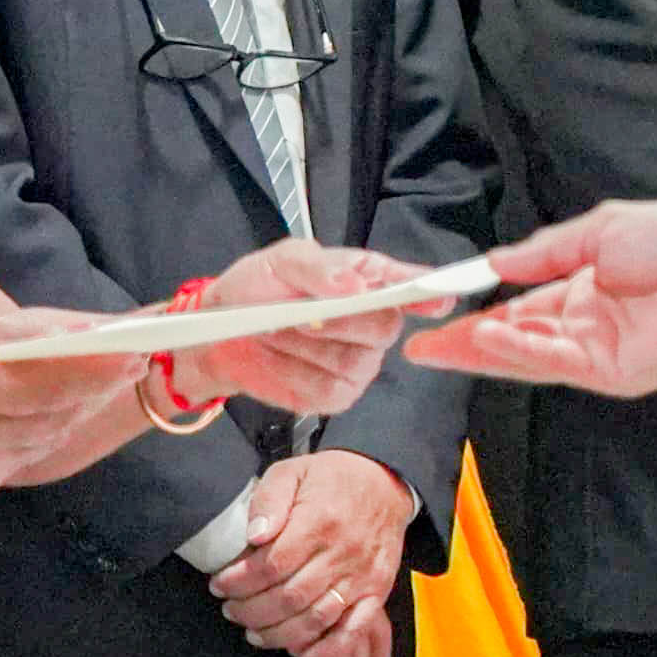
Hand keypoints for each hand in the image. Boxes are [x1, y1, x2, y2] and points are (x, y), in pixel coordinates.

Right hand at [0, 309, 139, 505]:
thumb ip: (19, 331)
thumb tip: (88, 328)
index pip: (41, 380)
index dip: (92, 367)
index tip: (132, 348)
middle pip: (54, 411)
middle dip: (96, 383)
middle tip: (132, 356)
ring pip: (48, 436)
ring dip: (76, 406)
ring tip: (97, 376)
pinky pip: (26, 455)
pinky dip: (44, 429)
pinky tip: (50, 408)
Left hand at [183, 240, 435, 416]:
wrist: (218, 334)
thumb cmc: (256, 289)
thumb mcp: (280, 262)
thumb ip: (317, 267)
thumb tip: (355, 286)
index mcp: (368, 278)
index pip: (412, 286)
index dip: (428, 293)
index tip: (438, 300)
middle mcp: (373, 321)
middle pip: (385, 327)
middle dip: (339, 320)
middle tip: (297, 311)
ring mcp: (359, 362)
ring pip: (352, 360)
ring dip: (304, 344)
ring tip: (275, 328)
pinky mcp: (336, 395)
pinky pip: (327, 389)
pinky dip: (293, 372)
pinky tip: (278, 356)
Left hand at [212, 452, 411, 656]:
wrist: (384, 482)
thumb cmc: (330, 479)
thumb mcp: (292, 471)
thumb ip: (269, 499)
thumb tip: (254, 535)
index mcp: (319, 521)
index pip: (272, 564)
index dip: (239, 581)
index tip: (218, 585)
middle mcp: (343, 552)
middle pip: (290, 597)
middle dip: (252, 611)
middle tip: (230, 611)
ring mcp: (362, 577)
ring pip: (316, 619)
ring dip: (279, 634)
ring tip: (253, 632)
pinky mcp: (376, 592)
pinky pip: (354, 629)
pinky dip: (330, 651)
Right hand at [403, 202, 656, 395]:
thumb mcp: (598, 231)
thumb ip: (544, 252)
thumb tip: (495, 262)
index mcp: (581, 291)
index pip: (517, 309)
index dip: (477, 314)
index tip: (436, 315)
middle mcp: (583, 326)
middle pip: (512, 341)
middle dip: (464, 345)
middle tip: (418, 347)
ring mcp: (596, 353)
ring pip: (526, 357)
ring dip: (482, 352)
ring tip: (437, 349)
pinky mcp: (612, 372)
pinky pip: (555, 362)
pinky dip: (519, 352)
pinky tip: (488, 339)